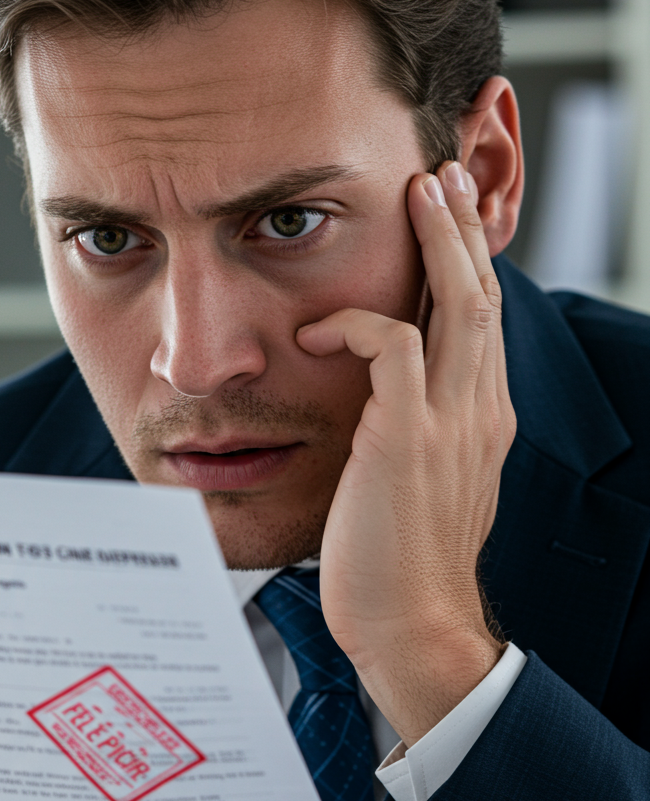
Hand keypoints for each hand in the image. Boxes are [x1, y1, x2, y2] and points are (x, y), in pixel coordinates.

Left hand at [297, 161, 515, 746]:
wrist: (411, 625)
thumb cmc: (398, 565)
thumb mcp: (422, 487)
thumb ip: (417, 436)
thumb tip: (387, 408)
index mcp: (481, 422)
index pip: (482, 324)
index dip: (467, 266)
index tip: (450, 221)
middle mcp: (479, 412)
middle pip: (482, 295)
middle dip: (462, 229)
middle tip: (440, 175)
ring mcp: (450, 422)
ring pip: (456, 303)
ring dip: (435, 242)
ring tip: (415, 194)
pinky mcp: (407, 436)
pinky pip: (393, 347)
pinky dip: (354, 325)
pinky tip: (317, 333)